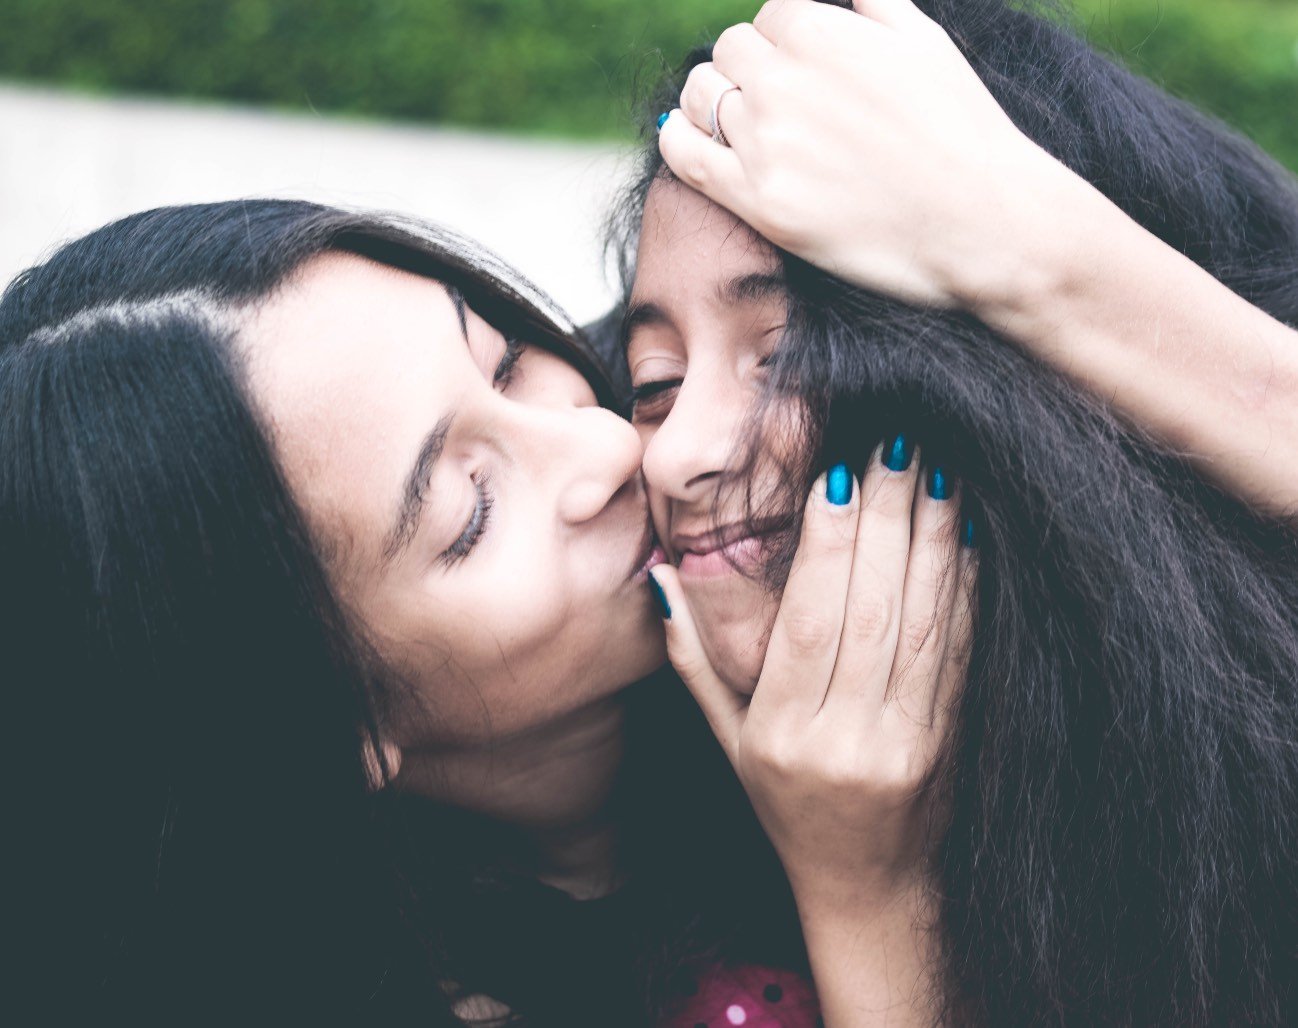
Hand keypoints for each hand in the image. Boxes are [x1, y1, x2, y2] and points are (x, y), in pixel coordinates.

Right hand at [649, 444, 976, 908]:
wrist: (870, 888)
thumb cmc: (786, 808)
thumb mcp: (728, 743)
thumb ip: (693, 662)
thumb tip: (662, 579)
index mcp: (782, 733)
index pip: (808, 621)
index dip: (827, 544)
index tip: (839, 474)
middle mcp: (845, 738)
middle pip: (870, 610)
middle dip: (885, 520)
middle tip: (895, 446)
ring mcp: (905, 743)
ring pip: (921, 623)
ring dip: (932, 540)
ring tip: (935, 470)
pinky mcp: (949, 742)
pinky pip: (957, 652)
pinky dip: (963, 589)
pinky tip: (965, 536)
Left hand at [657, 0, 1064, 308]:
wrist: (981, 220)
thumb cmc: (962, 130)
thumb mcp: (922, 39)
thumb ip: (870, 2)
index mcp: (820, 31)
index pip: (768, 16)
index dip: (781, 42)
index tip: (798, 70)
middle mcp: (783, 80)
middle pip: (730, 52)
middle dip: (748, 70)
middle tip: (774, 103)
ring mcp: (766, 141)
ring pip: (701, 96)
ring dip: (713, 101)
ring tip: (738, 123)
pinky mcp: (758, 201)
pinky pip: (685, 156)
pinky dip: (677, 138)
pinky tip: (687, 137)